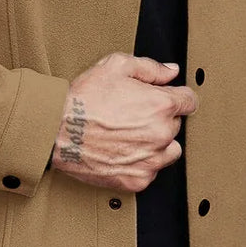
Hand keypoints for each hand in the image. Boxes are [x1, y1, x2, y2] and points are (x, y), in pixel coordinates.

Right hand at [51, 52, 197, 191]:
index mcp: (161, 105)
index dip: (176, 96)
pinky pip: (151, 171)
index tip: (164, 98)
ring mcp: (150, 160)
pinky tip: (122, 150)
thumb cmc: (83, 98)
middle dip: (160, 118)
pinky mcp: (137, 180)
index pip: (189, 101)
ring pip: (169, 151)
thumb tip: (171, 71)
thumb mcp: (116, 66)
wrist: (56, 130)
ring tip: (130, 135)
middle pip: (177, 125)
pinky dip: (141, 163)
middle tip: (133, 114)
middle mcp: (161, 134)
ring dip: (157, 143)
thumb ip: (150, 67)